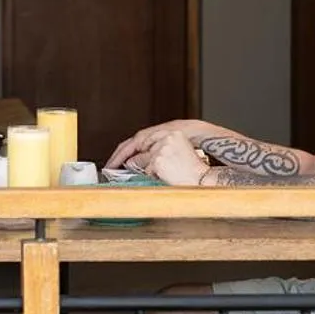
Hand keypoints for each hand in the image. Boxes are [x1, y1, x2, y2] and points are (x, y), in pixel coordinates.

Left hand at [107, 119, 225, 171]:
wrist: (204, 180)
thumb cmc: (192, 171)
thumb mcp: (175, 155)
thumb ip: (156, 153)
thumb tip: (132, 161)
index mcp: (174, 133)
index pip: (145, 137)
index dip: (130, 147)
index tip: (120, 156)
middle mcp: (167, 137)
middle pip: (137, 145)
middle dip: (121, 157)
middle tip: (110, 166)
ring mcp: (162, 148)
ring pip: (140, 160)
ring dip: (137, 170)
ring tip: (137, 177)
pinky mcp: (158, 160)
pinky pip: (145, 171)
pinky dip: (148, 177)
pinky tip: (158, 179)